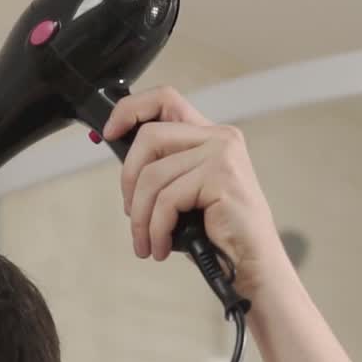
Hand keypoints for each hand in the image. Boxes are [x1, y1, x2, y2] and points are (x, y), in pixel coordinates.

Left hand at [102, 86, 291, 298]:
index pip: (165, 99)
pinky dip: (156, 229)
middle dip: (128, 179)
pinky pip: (167, 200)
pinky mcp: (221, 177)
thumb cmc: (218, 232)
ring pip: (153, 175)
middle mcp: (219, 137)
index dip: (130, 109)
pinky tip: (160, 247)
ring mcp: (222, 154)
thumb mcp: (185, 192)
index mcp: (209, 135)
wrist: (252, 262)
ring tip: (146, 242)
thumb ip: (164, 168)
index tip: (109, 132)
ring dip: (141, 217)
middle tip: (131, 213)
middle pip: (149, 136)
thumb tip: (124, 165)